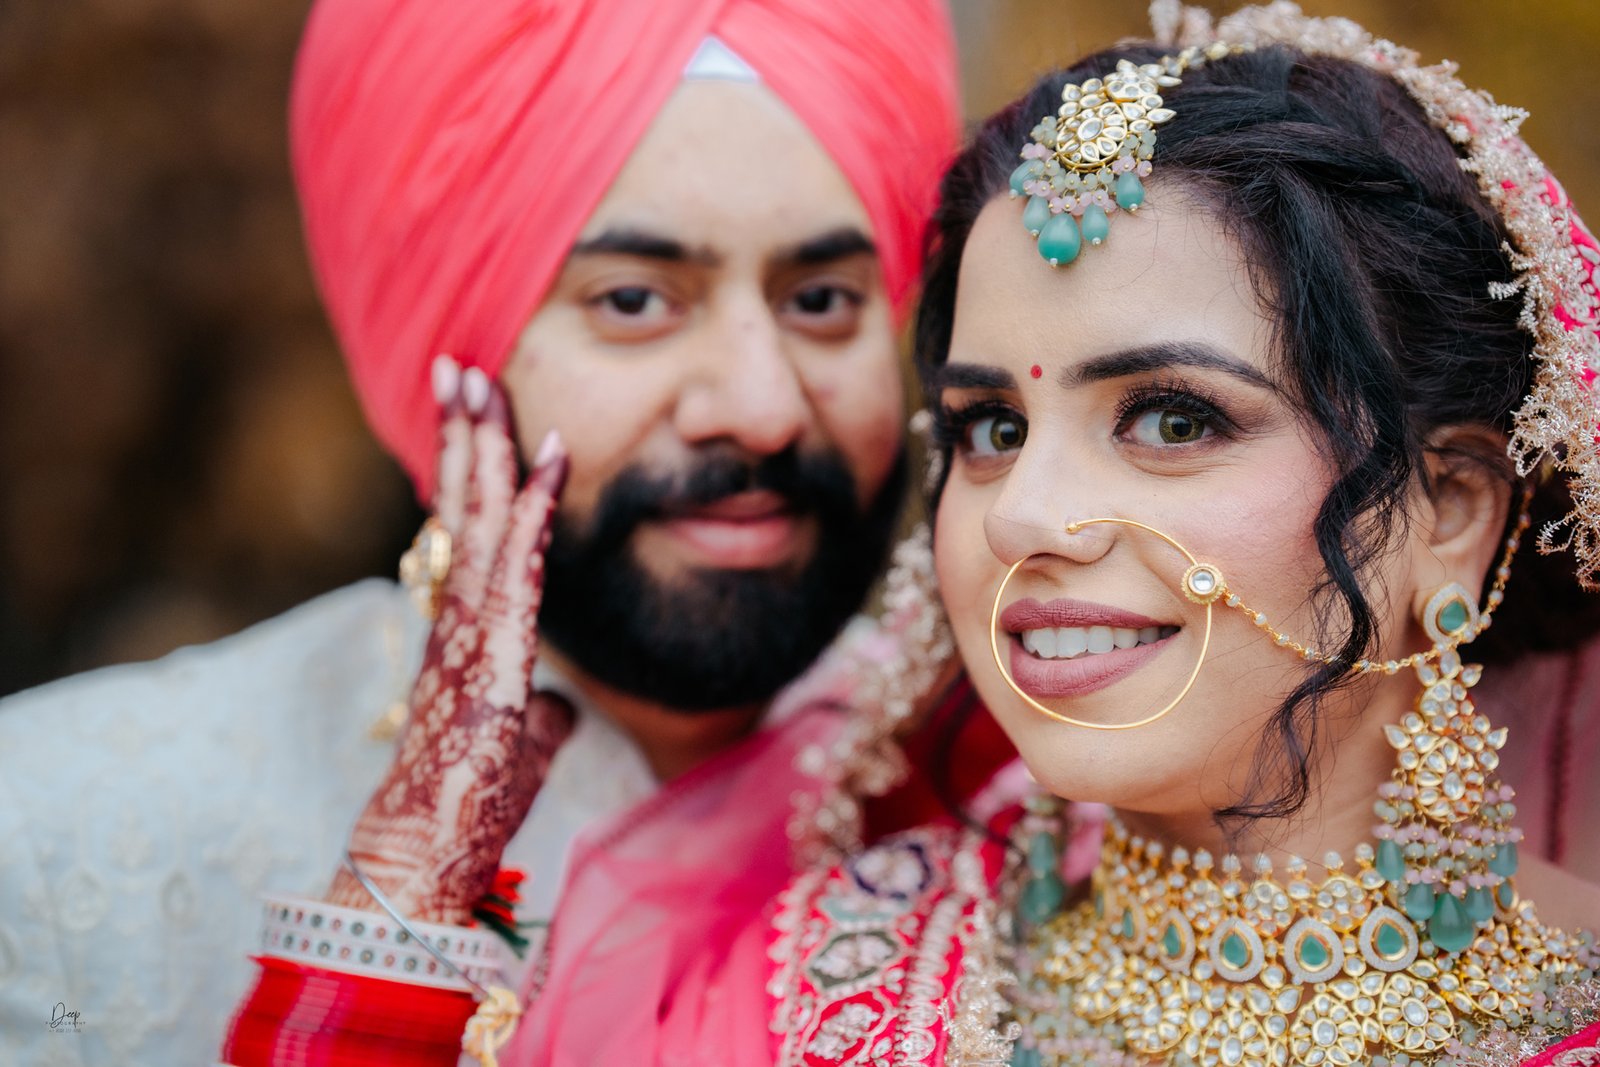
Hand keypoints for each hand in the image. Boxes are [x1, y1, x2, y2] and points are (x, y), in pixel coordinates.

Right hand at [327, 358, 572, 923]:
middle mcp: (456, 618)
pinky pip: (519, 564)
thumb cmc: (466, 808)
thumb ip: (540, 717)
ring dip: (485, 445)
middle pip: (460, 506)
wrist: (425, 853)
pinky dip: (535, 507)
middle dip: (463, 433)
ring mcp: (469, 631)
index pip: (466, 534)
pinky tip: (549, 458)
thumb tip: (564, 707)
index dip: (471, 471)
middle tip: (458, 365)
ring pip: (478, 518)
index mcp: (460, 632)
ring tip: (478, 378)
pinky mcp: (493, 653)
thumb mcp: (520, 750)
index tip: (472, 412)